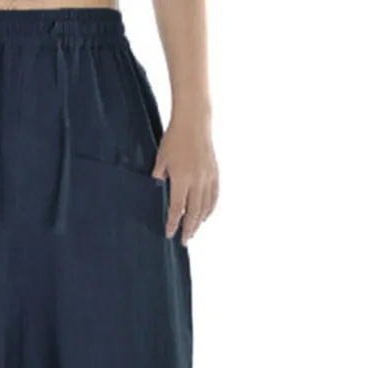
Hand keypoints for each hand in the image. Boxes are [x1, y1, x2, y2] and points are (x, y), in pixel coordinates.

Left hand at [152, 111, 218, 245]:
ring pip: (206, 206)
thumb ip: (159, 176)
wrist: (194, 121)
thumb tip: (158, 190)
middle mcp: (197, 181)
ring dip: (199, 221)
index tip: (169, 234)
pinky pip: (214, 196)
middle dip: (188, 228)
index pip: (177, 208)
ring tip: (194, 231)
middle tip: (184, 241)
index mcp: (182, 179)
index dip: (173, 223)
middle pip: (193, 212)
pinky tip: (205, 216)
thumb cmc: (174, 139)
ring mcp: (208, 177)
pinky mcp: (215, 172)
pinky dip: (210, 208)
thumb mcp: (161, 159)